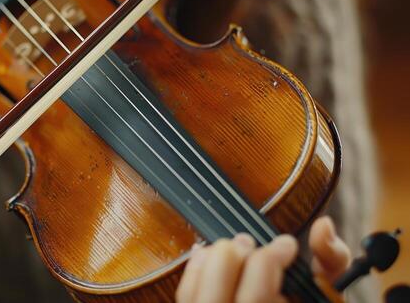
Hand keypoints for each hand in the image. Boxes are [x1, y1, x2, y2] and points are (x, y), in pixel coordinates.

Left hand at [176, 216, 349, 302]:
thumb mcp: (328, 292)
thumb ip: (332, 259)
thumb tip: (323, 225)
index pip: (258, 289)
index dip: (272, 256)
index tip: (287, 245)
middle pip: (218, 284)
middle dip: (236, 255)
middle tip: (251, 244)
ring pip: (195, 289)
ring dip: (214, 259)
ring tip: (235, 251)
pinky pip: (185, 293)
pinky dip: (197, 268)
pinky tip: (212, 256)